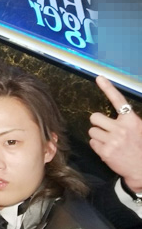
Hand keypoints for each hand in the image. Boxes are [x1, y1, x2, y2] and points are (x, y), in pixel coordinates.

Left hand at [89, 76, 141, 191]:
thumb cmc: (139, 146)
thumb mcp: (138, 129)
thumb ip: (126, 121)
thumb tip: (113, 115)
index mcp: (132, 120)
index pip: (118, 101)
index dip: (108, 88)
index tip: (99, 77)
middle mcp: (122, 128)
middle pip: (94, 117)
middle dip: (97, 123)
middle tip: (106, 130)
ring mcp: (113, 140)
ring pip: (92, 131)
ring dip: (98, 136)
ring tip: (109, 142)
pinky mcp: (105, 151)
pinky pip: (92, 143)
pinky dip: (97, 146)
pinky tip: (108, 150)